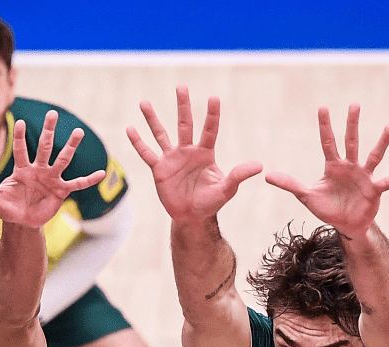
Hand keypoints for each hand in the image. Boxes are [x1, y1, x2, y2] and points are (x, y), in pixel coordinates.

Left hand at [0, 113, 105, 227]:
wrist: (21, 222)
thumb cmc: (6, 207)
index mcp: (22, 169)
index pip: (21, 149)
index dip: (21, 137)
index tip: (21, 122)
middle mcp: (38, 169)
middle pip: (45, 147)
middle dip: (50, 131)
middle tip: (54, 114)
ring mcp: (51, 179)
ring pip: (62, 160)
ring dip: (71, 147)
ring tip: (79, 132)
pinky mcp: (61, 191)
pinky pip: (77, 184)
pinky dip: (88, 179)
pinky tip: (101, 173)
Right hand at [127, 86, 262, 221]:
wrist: (192, 217)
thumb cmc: (211, 202)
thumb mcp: (227, 189)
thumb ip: (239, 176)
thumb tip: (259, 166)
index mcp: (205, 154)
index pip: (210, 130)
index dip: (212, 115)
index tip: (214, 97)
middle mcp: (188, 151)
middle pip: (184, 124)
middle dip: (183, 106)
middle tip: (181, 87)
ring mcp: (172, 159)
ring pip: (161, 134)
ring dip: (152, 119)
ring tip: (144, 102)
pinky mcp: (159, 169)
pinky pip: (147, 153)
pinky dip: (138, 142)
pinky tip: (130, 129)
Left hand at [265, 105, 388, 240]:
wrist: (346, 225)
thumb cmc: (328, 208)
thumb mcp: (306, 196)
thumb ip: (290, 184)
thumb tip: (267, 175)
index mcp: (333, 166)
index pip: (327, 142)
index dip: (325, 126)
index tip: (322, 107)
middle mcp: (350, 166)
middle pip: (351, 141)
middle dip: (352, 123)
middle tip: (354, 104)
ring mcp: (364, 176)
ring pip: (373, 156)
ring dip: (382, 142)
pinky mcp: (374, 190)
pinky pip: (387, 181)